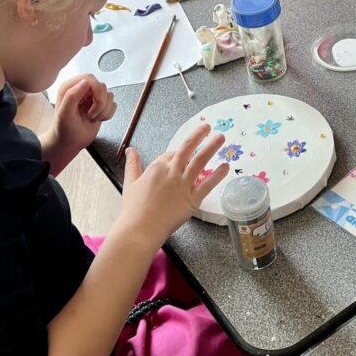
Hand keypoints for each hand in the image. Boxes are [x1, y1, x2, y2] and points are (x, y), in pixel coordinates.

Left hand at [42, 75, 115, 173]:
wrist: (69, 143)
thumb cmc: (63, 130)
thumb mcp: (64, 114)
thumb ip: (72, 96)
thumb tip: (85, 82)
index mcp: (69, 88)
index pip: (90, 78)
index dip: (96, 90)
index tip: (94, 104)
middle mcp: (81, 90)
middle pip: (102, 86)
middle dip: (100, 103)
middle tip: (91, 114)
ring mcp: (91, 98)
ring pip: (110, 95)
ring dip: (104, 110)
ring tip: (92, 117)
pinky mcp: (100, 106)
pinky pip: (113, 104)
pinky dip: (108, 114)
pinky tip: (97, 119)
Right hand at [119, 124, 228, 242]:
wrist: (140, 229)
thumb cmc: (133, 209)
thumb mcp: (130, 182)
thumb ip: (133, 164)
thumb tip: (130, 149)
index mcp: (156, 167)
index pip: (171, 154)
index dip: (177, 155)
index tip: (181, 157)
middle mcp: (171, 172)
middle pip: (187, 149)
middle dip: (198, 135)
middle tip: (208, 126)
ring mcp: (183, 185)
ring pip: (200, 161)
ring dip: (211, 147)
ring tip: (221, 138)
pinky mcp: (192, 200)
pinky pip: (207, 185)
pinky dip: (217, 175)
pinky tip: (225, 167)